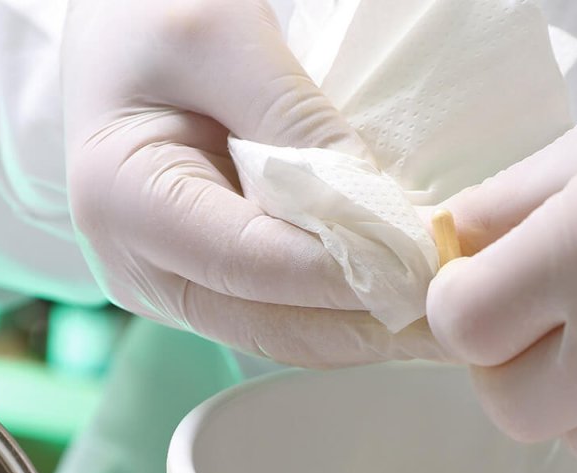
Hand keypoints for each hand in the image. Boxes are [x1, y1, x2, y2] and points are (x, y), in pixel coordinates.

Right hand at [61, 0, 439, 366]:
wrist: (117, 39)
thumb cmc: (153, 16)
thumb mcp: (220, 34)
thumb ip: (292, 116)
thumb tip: (377, 208)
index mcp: (123, 202)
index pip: (250, 262)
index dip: (344, 273)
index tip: (428, 264)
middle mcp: (139, 268)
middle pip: (270, 324)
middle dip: (369, 324)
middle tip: (459, 315)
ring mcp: (172, 289)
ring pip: (284, 336)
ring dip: (368, 331)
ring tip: (450, 320)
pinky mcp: (207, 290)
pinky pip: (284, 317)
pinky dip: (347, 313)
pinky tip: (408, 303)